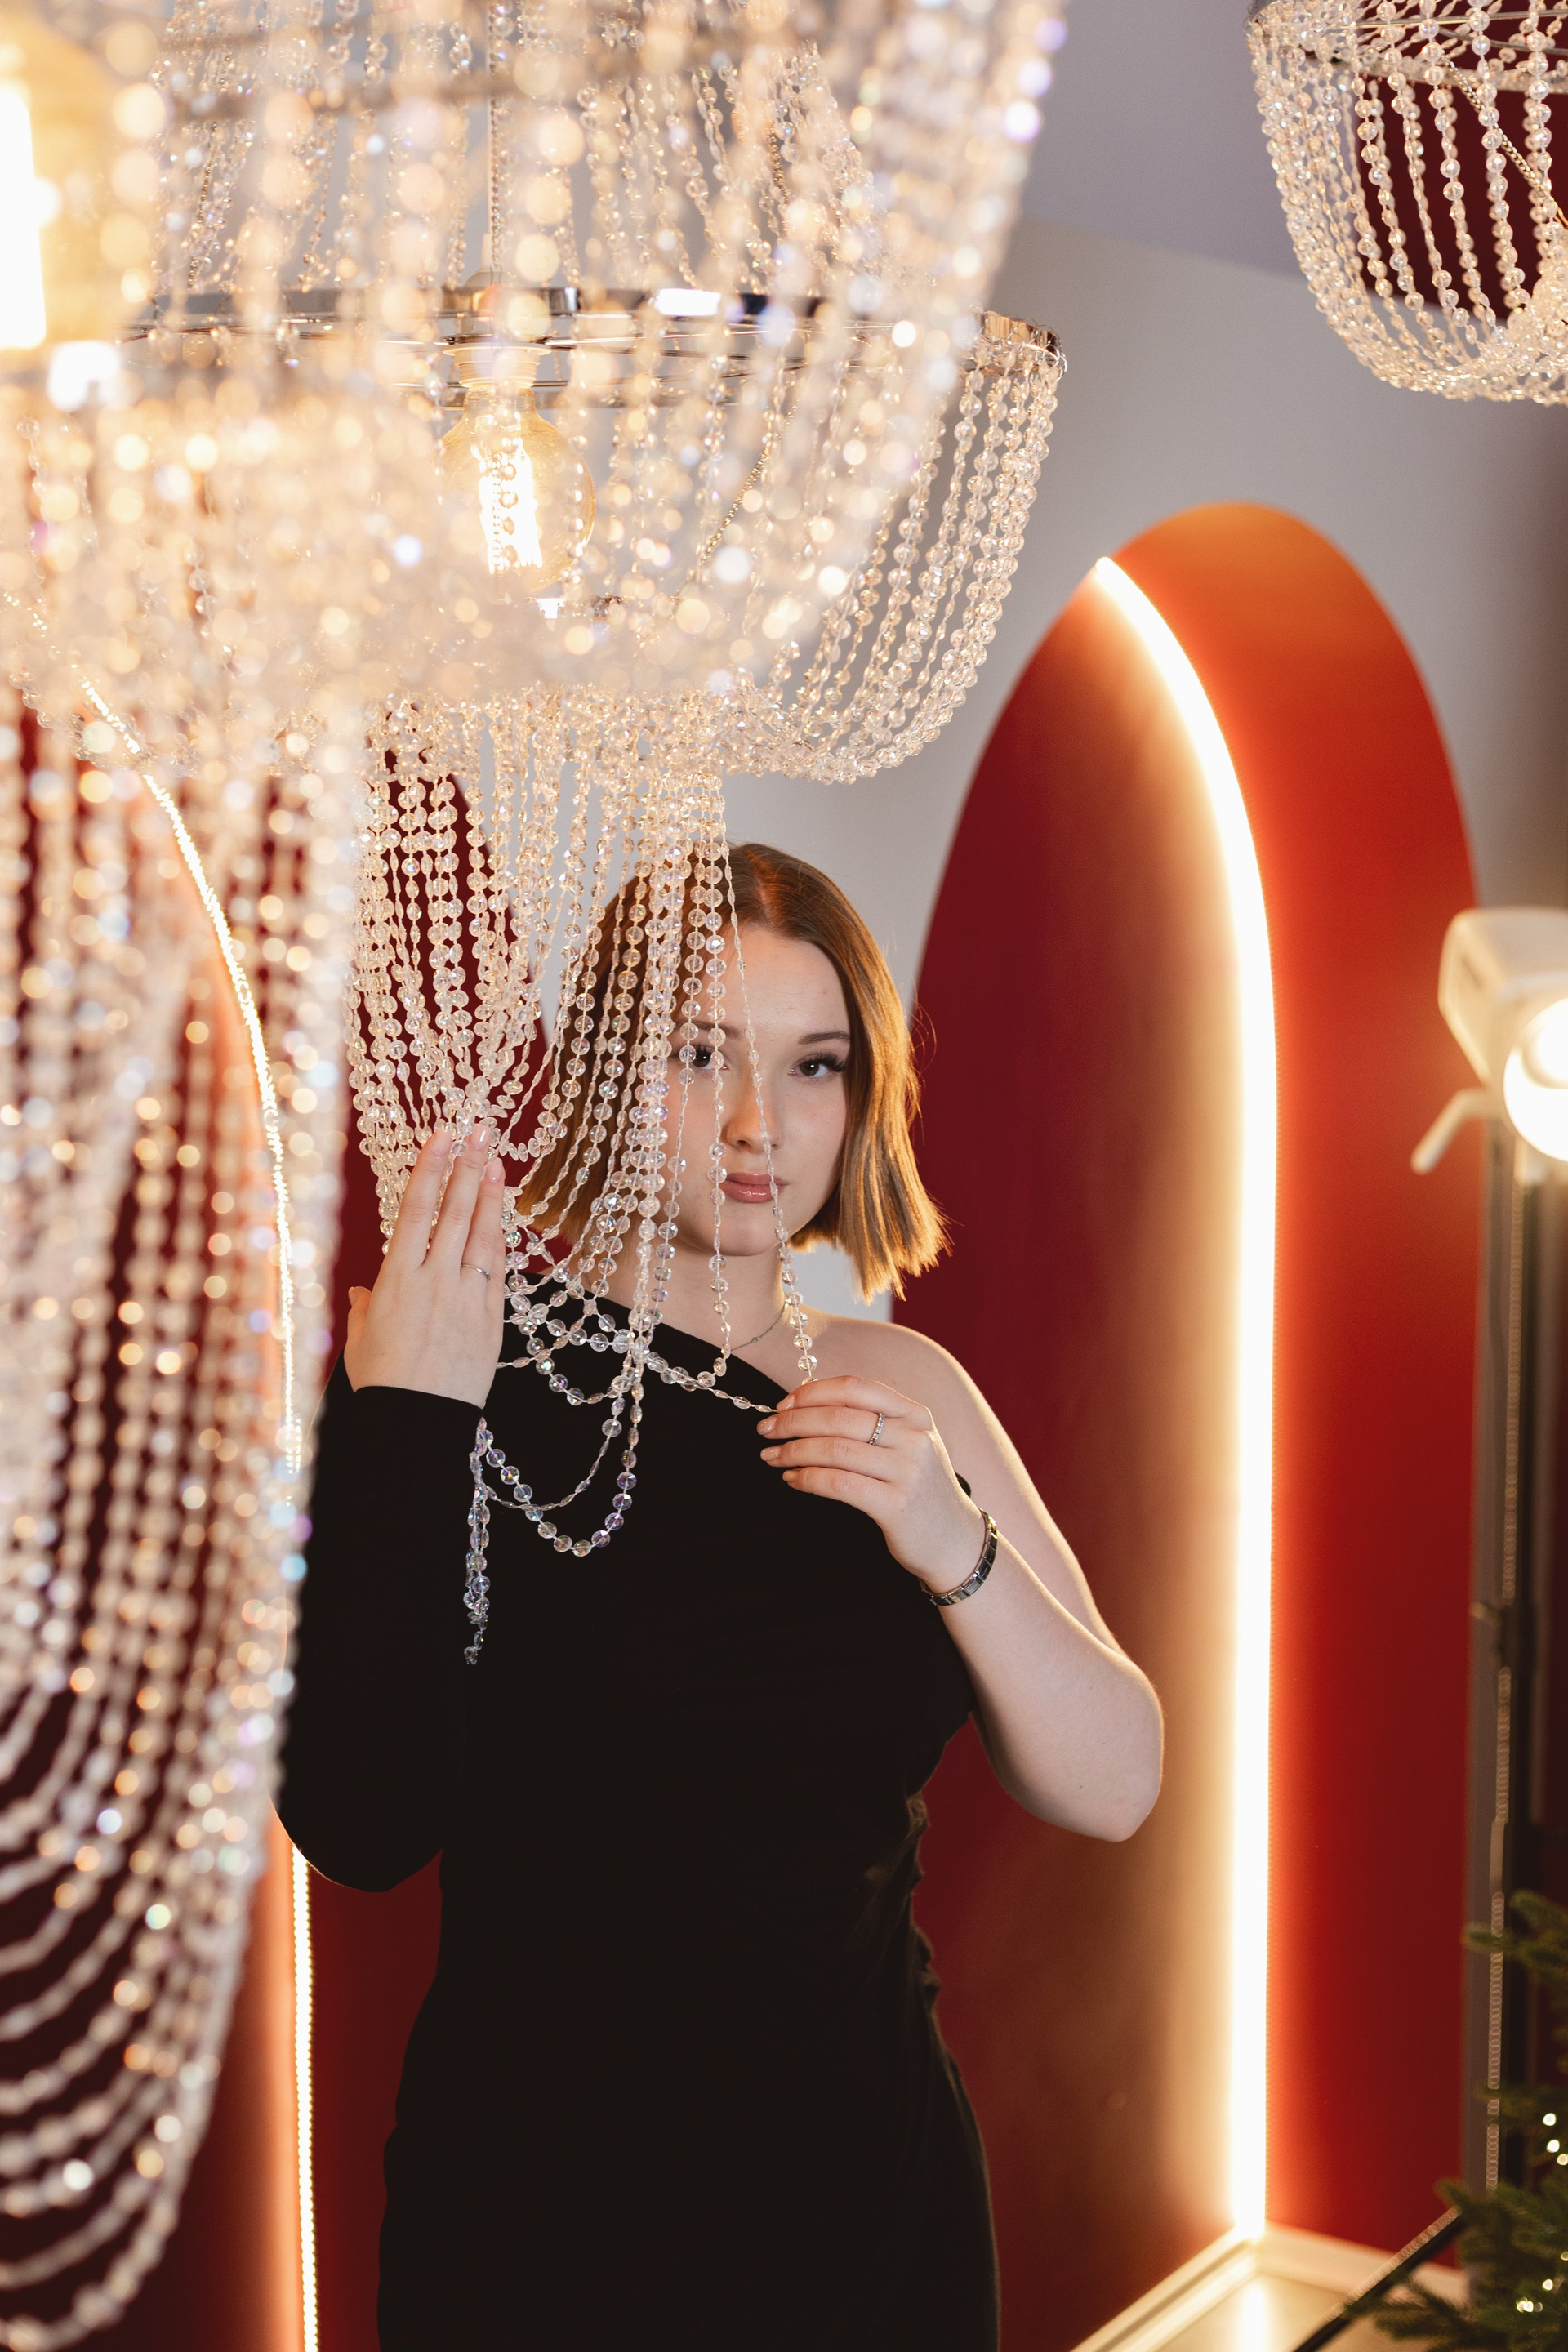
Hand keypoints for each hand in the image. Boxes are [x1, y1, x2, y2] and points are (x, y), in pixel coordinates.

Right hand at [343, 1127, 505, 1406]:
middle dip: (466, 1167)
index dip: (430, 1169)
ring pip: (480, 1234)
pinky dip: (499, 1240)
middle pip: (453, 1211)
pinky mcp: (491, 1318)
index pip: (415, 1210)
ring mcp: (466, 1296)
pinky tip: (502, 1218)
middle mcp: (433, 1279)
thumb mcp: (360, 1341)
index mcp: (395, 1279)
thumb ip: (366, 1309)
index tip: (442, 1137)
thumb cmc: (382, 1383)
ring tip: (496, 1161)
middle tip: (480, 1131)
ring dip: (489, 1195)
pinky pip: (497, 1269)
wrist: (418, 1423)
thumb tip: (366, 1292)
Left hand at [757, 1375, 985, 1594]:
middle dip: (793, 1422)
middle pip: (839, 1417)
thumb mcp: (909, 1444)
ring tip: (772, 1457)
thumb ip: (874, 1421)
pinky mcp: (896, 1506)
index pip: (856, 1388)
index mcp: (916, 1414)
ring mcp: (908, 1471)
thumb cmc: (921, 1489)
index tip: (784, 1403)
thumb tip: (809, 1404)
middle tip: (766, 1430)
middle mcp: (914, 1438)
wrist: (955, 1541)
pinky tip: (792, 1479)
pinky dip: (808, 1479)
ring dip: (794, 1451)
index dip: (813, 1392)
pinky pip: (839, 1484)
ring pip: (834, 1450)